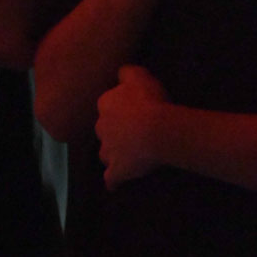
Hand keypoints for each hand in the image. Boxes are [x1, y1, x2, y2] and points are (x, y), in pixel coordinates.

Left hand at [97, 64, 169, 188]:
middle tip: (132, 131)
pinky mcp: (116, 170)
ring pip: (105, 153)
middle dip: (113, 131)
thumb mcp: (140, 76)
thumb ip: (127, 72)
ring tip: (127, 154)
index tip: (132, 109)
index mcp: (106, 104)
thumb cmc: (149, 101)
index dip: (120, 107)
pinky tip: (116, 184)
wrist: (155, 130)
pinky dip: (113, 181)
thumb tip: (120, 72)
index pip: (108, 104)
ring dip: (113, 153)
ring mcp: (107, 151)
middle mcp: (101, 127)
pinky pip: (111, 178)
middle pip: (104, 129)